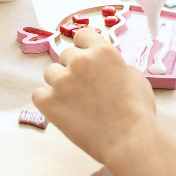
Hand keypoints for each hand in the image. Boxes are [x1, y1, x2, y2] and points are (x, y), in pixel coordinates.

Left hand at [33, 28, 157, 164]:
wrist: (130, 139)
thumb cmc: (137, 112)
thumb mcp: (136, 78)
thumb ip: (117, 66)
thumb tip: (107, 67)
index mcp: (103, 51)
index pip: (81, 36)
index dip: (83, 48)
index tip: (84, 58)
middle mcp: (80, 61)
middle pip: (66, 55)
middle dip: (73, 69)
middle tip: (84, 88)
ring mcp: (63, 81)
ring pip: (50, 72)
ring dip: (59, 83)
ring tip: (74, 101)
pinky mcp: (50, 102)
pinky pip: (38, 94)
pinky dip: (47, 101)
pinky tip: (62, 110)